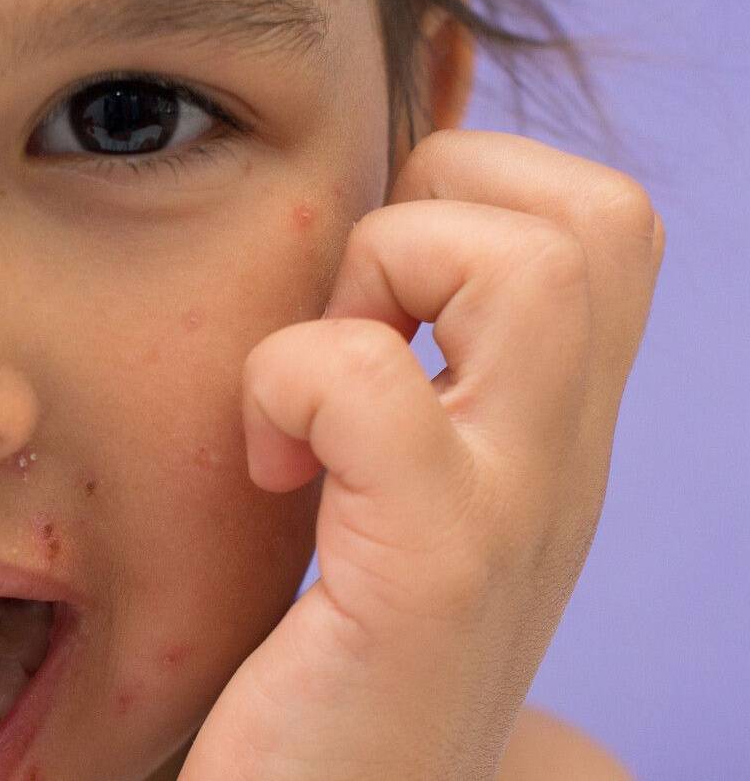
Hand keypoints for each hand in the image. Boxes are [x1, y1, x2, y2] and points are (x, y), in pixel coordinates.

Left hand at [183, 129, 663, 779]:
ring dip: (378, 275)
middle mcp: (562, 467)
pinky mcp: (433, 572)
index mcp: (550, 439)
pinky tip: (268, 476)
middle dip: (438, 208)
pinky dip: (283, 388)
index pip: (603, 220)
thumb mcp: (374, 504)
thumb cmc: (313, 675)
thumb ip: (384, 389)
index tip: (363, 305)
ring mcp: (515, 515)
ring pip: (531, 264)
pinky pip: (370, 385)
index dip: (471, 196)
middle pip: (601, 212)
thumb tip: (336, 255)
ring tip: (307, 396)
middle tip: (345, 325)